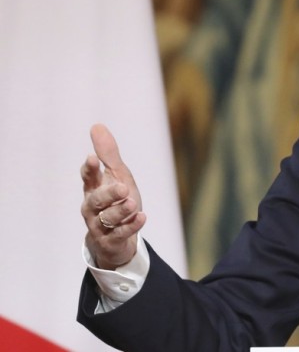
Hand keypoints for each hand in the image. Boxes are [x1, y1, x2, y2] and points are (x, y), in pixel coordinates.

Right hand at [80, 124, 145, 269]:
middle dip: (108, 193)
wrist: (115, 239)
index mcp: (93, 189)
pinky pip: (120, 234)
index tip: (92, 158)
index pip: (88, 178)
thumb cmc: (116, 200)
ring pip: (108, 218)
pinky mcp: (111, 241)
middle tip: (122, 187)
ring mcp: (101, 226)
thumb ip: (108, 154)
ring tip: (132, 203)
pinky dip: (131, 225)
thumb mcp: (116, 175)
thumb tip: (97, 126)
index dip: (89, 169)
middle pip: (97, 200)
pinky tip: (142, 217)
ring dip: (121, 210)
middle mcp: (93, 207)